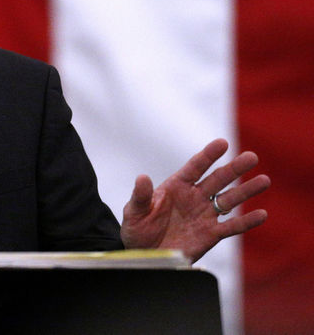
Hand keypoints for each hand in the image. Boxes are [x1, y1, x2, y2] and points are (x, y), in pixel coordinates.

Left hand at [120, 138, 269, 262]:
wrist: (145, 255)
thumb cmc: (138, 229)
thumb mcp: (135, 212)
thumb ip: (141, 195)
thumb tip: (142, 177)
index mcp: (176, 186)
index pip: (195, 167)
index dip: (208, 155)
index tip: (223, 143)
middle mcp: (194, 197)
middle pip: (217, 180)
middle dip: (234, 169)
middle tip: (251, 157)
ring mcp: (204, 215)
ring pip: (229, 200)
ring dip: (246, 191)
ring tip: (264, 180)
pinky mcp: (210, 234)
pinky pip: (231, 227)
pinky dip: (246, 221)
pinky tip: (262, 214)